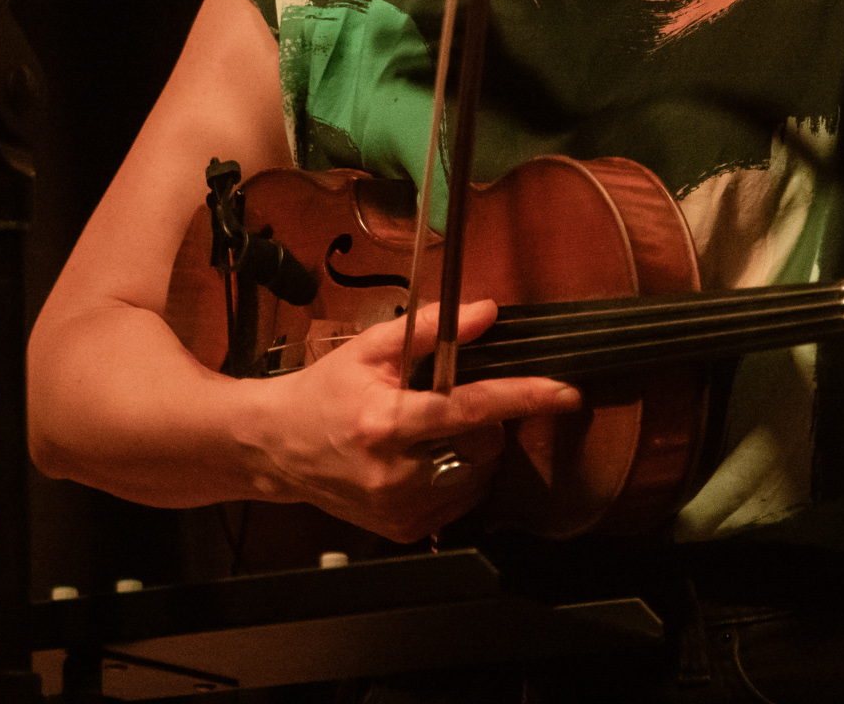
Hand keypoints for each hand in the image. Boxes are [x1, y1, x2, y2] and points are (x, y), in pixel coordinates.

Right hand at [249, 297, 581, 541]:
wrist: (277, 448)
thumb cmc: (324, 393)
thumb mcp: (368, 349)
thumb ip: (428, 328)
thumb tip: (486, 312)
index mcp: (386, 421)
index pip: (469, 408)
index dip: (523, 397)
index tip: (566, 392)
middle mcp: (396, 472)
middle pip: (483, 444)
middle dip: (482, 420)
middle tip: (444, 403)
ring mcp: (401, 508)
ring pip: (478, 475)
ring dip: (472, 450)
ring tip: (430, 433)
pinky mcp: (404, 531)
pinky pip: (462, 501)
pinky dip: (458, 477)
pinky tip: (424, 461)